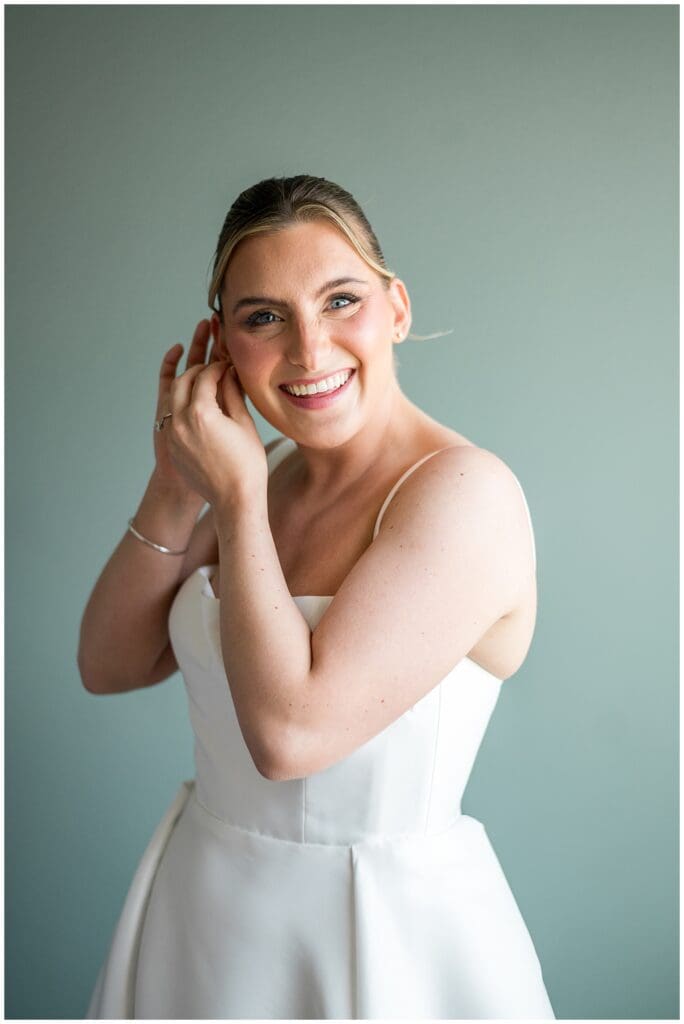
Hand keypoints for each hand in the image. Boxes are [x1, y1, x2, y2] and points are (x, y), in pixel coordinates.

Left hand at [161, 321, 267, 507]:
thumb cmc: (247, 463)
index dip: (217, 367)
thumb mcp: (244, 424)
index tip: (227, 365)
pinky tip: (195, 404)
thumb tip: (229, 373)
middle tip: (211, 368)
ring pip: (172, 398)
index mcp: (201, 412)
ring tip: (201, 382)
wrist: (234, 499)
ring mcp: (173, 435)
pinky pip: (171, 417)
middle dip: (196, 371)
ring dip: (185, 386)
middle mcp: (181, 421)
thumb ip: (232, 394)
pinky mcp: (172, 446)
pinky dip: (181, 405)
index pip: (205, 376)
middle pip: (182, 381)